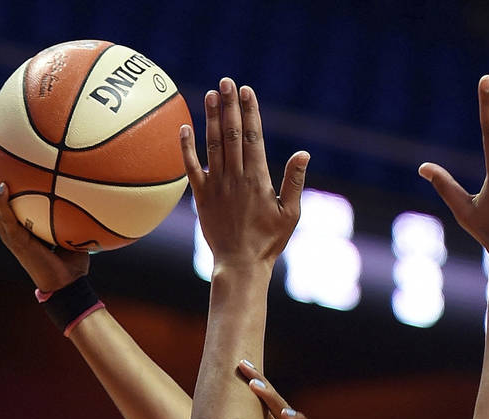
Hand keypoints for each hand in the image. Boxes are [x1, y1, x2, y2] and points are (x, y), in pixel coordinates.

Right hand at [0, 134, 88, 291]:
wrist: (67, 285)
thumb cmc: (72, 260)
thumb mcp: (74, 229)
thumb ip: (75, 211)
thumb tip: (95, 189)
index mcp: (18, 220)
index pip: (1, 189)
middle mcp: (8, 223)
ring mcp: (8, 231)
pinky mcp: (15, 240)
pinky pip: (5, 218)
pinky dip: (1, 202)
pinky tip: (2, 186)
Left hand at [182, 78, 308, 270]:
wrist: (240, 264)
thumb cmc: (270, 242)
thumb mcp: (291, 214)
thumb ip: (295, 182)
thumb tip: (303, 153)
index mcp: (258, 179)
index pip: (254, 137)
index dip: (250, 112)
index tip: (246, 91)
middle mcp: (235, 177)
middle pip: (232, 134)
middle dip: (230, 106)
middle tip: (226, 82)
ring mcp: (216, 185)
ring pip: (213, 145)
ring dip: (212, 118)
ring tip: (210, 95)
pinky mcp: (201, 197)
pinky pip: (191, 167)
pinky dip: (187, 147)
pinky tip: (185, 127)